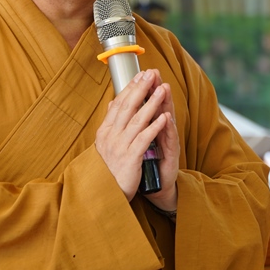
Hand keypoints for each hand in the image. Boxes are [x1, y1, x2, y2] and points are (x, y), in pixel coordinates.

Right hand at [94, 69, 177, 205]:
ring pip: (137, 120)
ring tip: (162, 89)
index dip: (130, 88)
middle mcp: (110, 136)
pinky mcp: (130, 159)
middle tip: (152, 74)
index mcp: (105, 131)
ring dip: (151, 103)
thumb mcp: (106, 144)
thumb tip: (111, 103)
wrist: (105, 195)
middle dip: (141, 89)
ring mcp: (120, 147)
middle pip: (127, 107)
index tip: (141, 75)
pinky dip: (155, 127)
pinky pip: (144, 139)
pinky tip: (164, 117)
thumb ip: (111, 123)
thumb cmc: (109, 170)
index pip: (118, 104)